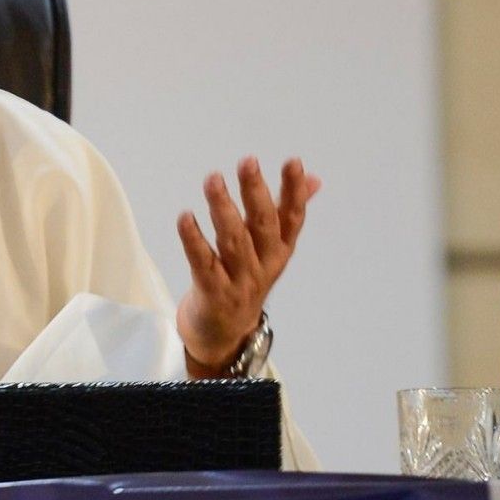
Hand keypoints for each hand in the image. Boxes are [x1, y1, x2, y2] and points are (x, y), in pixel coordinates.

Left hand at [175, 156, 318, 377]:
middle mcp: (263, 266)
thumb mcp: (270, 249)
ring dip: (223, 209)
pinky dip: (194, 240)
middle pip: (262, 226)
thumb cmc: (245, 281)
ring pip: (233, 242)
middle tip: (248, 162)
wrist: (225, 337)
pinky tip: (185, 217)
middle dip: (256, 193)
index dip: (294, 191)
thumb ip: (286, 213)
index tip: (293, 162)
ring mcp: (239, 282)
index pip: (291, 219)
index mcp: (279, 252)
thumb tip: (313, 179)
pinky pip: (203, 264)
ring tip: (213, 179)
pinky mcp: (214, 294)